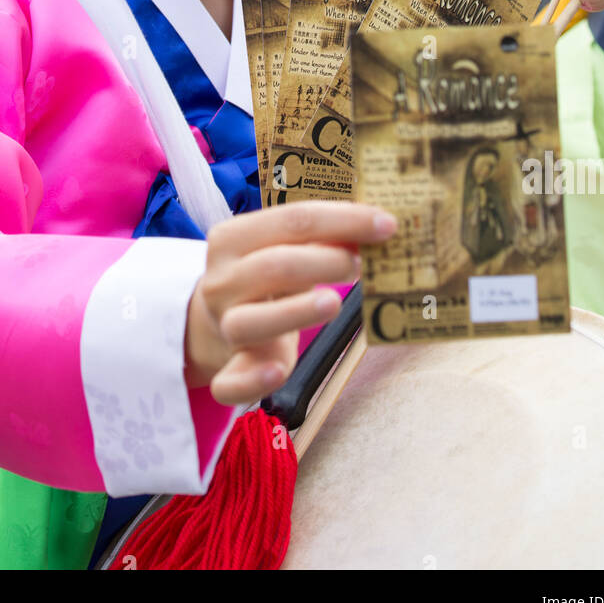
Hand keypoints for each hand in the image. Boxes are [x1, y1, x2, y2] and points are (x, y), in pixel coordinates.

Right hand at [185, 200, 396, 405]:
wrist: (217, 323)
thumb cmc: (264, 279)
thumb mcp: (283, 249)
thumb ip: (321, 239)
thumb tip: (378, 228)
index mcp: (232, 239)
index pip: (292, 220)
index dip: (344, 220)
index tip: (386, 224)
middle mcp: (221, 282)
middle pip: (272, 266)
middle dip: (324, 262)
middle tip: (362, 265)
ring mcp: (222, 328)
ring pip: (249, 322)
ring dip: (294, 312)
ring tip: (335, 303)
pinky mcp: (226, 373)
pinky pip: (230, 382)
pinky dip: (252, 380)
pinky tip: (279, 372)